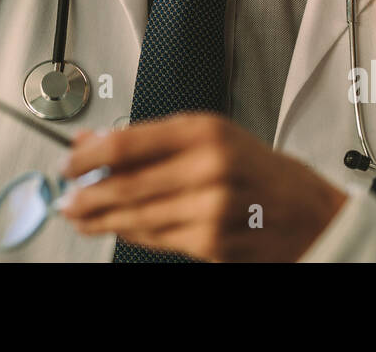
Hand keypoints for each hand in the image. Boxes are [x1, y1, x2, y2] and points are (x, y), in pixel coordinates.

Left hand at [59, 113, 346, 261]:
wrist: (310, 214)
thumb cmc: (257, 171)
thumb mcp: (209, 136)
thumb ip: (149, 140)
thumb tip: (92, 141)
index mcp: (204, 131)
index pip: (127, 142)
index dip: (88, 156)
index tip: (68, 163)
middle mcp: (208, 167)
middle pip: (125, 185)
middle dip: (86, 194)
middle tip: (65, 199)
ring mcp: (211, 210)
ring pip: (136, 217)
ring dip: (99, 219)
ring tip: (79, 216)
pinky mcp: (212, 244)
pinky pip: (157, 239)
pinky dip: (131, 235)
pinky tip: (116, 229)